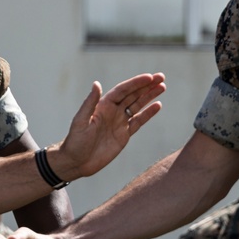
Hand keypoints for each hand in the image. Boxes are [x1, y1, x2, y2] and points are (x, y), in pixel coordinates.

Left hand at [49, 73, 165, 179]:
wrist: (77, 162)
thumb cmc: (75, 141)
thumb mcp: (81, 121)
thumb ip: (90, 103)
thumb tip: (97, 84)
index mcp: (103, 105)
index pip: (123, 90)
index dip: (136, 83)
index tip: (149, 77)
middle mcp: (113, 111)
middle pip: (133, 95)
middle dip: (147, 86)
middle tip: (161, 77)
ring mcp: (119, 122)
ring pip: (138, 105)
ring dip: (150, 96)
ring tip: (162, 87)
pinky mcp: (124, 135)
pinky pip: (138, 121)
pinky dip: (148, 113)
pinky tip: (157, 105)